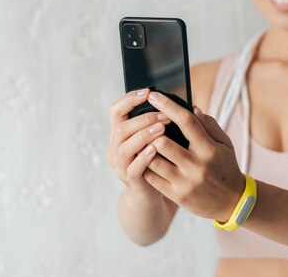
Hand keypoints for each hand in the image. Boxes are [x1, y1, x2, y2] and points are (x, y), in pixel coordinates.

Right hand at [106, 88, 171, 203]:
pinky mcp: (130, 180)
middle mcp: (116, 148)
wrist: (152, 196)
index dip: (129, 99)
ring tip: (162, 128)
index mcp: (120, 134)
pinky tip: (155, 150)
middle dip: (143, 118)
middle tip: (164, 114)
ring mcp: (121, 165)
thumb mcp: (154, 139)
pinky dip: (143, 158)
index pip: (116, 110)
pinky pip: (133, 168)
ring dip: (143, 135)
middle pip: (120, 127)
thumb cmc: (157, 161)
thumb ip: (155, 122)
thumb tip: (171, 101)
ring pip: (124, 146)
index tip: (148, 91)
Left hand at [142, 91, 245, 221]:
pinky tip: (144, 157)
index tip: (154, 95)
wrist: (232, 203)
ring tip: (141, 139)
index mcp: (209, 148)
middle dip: (151, 130)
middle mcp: (196, 165)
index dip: (168, 106)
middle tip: (144, 122)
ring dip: (145, 148)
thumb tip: (192, 108)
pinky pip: (152, 178)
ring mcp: (185, 182)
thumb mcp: (225, 144)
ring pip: (153, 160)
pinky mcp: (176, 195)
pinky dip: (145, 165)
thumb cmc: (226, 167)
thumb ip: (209, 125)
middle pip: (163, 142)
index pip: (186, 121)